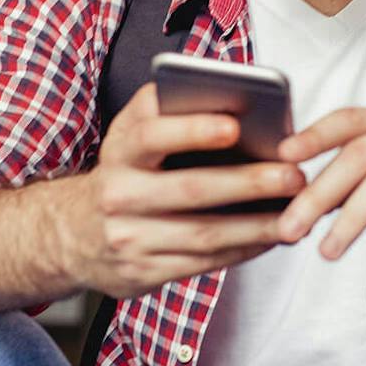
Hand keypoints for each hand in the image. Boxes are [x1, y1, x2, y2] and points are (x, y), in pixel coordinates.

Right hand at [52, 84, 305, 297]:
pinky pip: (203, 263)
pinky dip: (243, 250)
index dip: (192, 129)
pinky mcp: (142, 273)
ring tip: (297, 212)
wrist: (68, 234)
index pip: (152, 134)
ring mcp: (128, 238)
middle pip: (190, 188)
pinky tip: (272, 237)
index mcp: (120, 150)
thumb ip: (166, 111)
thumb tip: (230, 92)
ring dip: (257, 225)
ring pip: (203, 234)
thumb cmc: (122, 171)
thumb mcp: (129, 134)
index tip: (235, 125)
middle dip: (248, 183)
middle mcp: (119, 194)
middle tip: (294, 175)